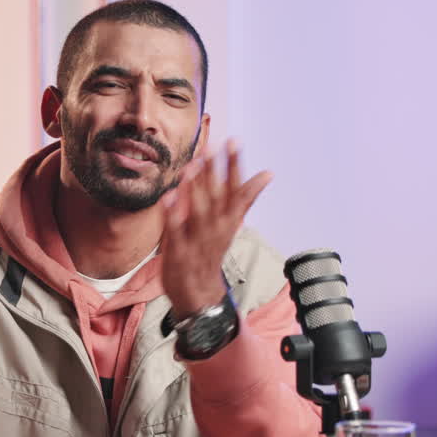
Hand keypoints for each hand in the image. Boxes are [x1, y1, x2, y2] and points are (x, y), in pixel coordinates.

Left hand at [160, 140, 271, 317]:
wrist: (200, 293)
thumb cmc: (212, 253)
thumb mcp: (232, 224)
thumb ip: (246, 198)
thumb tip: (268, 174)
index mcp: (229, 219)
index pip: (236, 188)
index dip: (235, 165)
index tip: (235, 142)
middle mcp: (217, 228)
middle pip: (219, 194)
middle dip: (217, 169)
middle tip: (216, 144)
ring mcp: (198, 239)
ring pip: (200, 210)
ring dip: (196, 187)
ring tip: (193, 165)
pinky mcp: (180, 251)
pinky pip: (176, 231)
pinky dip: (173, 215)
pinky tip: (169, 197)